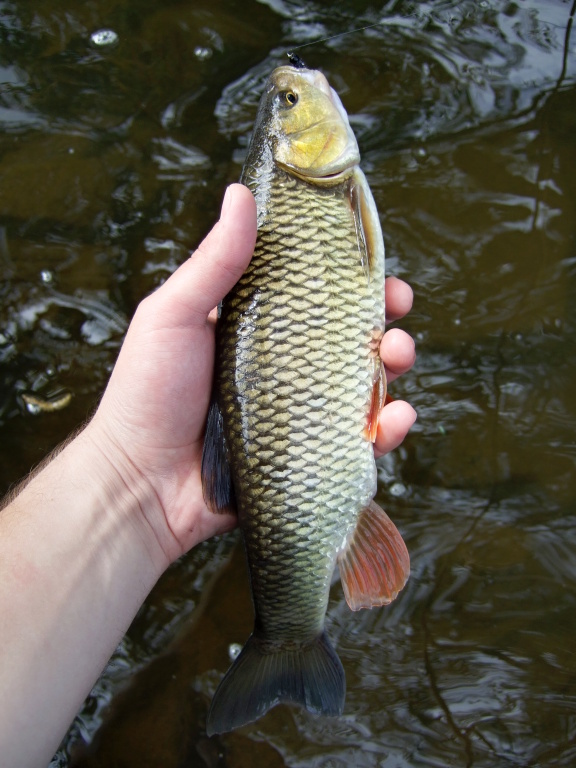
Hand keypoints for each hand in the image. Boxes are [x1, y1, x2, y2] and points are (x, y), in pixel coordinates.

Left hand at [89, 184, 415, 566]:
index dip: (351, 281)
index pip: (315, 297)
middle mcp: (283, 368)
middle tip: (395, 319)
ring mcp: (298, 414)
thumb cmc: (146, 393)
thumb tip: (241, 194)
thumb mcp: (174, 315)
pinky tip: (394, 420)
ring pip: (363, 387)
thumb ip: (214, 261)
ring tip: (397, 358)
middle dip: (384, 324)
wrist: (139, 483)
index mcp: (257, 328)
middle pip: (349, 340)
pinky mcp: (307, 457)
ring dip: (394, 369)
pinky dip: (387, 431)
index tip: (376, 270)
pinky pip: (358, 442)